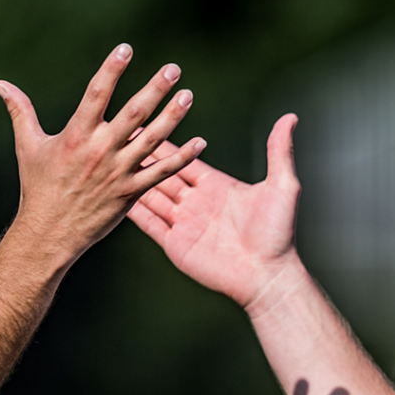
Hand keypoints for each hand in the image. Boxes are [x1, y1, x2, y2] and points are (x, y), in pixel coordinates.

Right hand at [0, 44, 204, 266]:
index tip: (126, 48)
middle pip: (133, 114)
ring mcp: (119, 172)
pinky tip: (200, 143)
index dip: (112, 70)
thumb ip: (21, 111)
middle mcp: (100, 151)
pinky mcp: (132, 193)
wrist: (48, 232)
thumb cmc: (39, 187)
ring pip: (153, 140)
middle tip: (173, 69)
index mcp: (76, 135)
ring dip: (173, 117)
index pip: (96, 94)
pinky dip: (182, 158)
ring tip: (188, 95)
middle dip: (155, 89)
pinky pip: (162, 173)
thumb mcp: (28, 146)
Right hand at [128, 113, 302, 308]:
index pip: (183, 158)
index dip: (164, 141)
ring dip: (130, 180)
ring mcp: (184, 223)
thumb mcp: (282, 186)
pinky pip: (148, 223)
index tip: (144, 122)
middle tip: (115, 136)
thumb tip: (289, 118)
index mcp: (217, 185)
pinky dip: (130, 210)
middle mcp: (197, 201)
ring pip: (150, 195)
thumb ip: (279, 150)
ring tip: (104, 163)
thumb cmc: (278, 233)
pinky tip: (111, 196)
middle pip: (162, 173)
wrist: (267, 276)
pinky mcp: (175, 244)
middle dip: (140, 156)